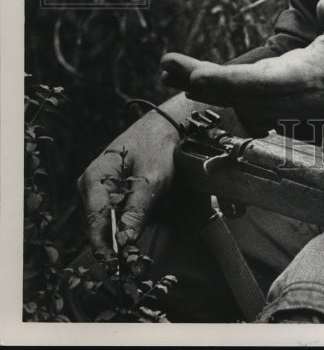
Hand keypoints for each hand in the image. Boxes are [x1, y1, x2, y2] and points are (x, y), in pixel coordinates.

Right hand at [77, 100, 185, 256]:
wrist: (164, 126)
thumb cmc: (157, 148)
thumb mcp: (152, 180)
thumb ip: (137, 210)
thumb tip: (125, 242)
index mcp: (94, 179)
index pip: (93, 222)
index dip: (104, 247)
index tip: (117, 266)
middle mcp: (90, 185)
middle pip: (97, 225)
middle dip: (115, 242)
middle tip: (133, 262)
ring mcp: (97, 188)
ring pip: (106, 221)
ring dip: (122, 232)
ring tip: (139, 245)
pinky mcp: (109, 190)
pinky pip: (113, 212)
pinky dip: (126, 220)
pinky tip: (139, 222)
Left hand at [160, 0, 323, 122]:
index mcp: (305, 77)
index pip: (259, 81)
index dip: (227, 81)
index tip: (198, 76)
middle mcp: (289, 96)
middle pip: (237, 93)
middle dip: (199, 80)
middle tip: (166, 65)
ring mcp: (283, 103)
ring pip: (235, 97)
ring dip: (201, 83)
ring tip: (168, 67)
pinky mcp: (280, 102)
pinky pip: (242, 97)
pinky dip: (217, 88)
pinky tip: (192, 78)